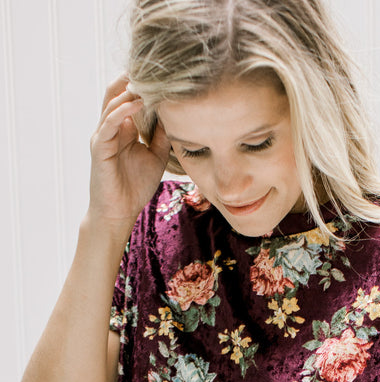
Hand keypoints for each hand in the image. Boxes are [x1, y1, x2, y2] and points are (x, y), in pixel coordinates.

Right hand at [87, 76, 171, 234]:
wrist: (119, 212)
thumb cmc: (135, 186)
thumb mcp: (156, 157)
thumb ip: (162, 137)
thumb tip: (174, 116)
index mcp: (123, 128)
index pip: (129, 98)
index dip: (142, 86)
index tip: (162, 75)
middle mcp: (111, 127)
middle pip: (117, 93)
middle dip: (132, 79)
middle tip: (152, 66)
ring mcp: (103, 135)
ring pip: (112, 103)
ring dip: (129, 90)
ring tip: (146, 79)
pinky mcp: (99, 146)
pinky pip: (109, 122)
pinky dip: (122, 110)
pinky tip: (138, 101)